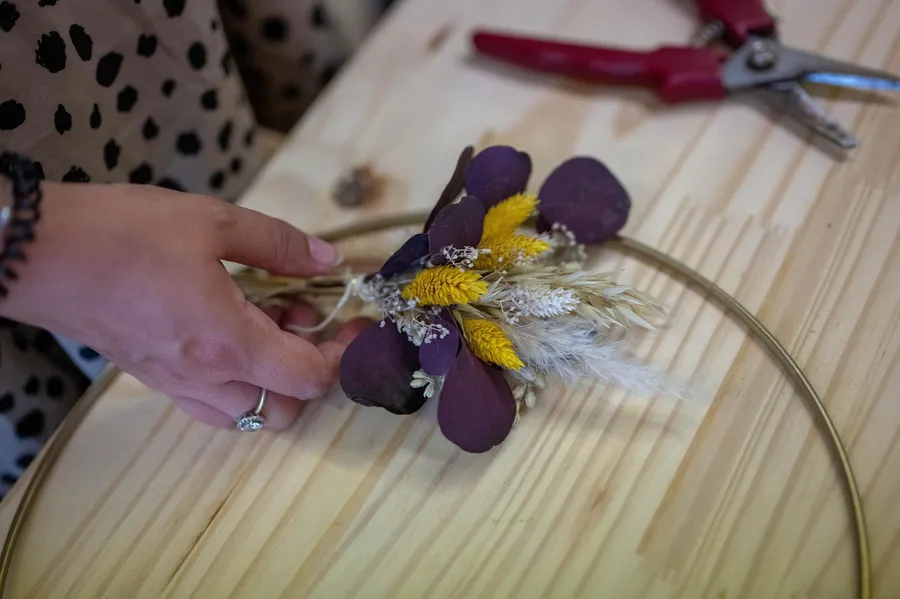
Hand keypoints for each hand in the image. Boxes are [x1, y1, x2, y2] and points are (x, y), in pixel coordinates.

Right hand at [1, 181, 370, 429]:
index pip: (309, 378)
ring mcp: (177, 385)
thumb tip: (328, 258)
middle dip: (309, 370)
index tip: (353, 324)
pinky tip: (229, 331)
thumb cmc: (125, 234)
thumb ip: (278, 245)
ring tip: (265, 322)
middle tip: (302, 315)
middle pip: (285, 408)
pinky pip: (212, 405)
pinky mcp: (154, 379)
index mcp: (227, 343)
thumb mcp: (212, 222)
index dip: (342, 355)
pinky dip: (237, 383)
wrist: (40, 254)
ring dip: (273, 379)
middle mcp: (206, 378)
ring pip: (248, 413)